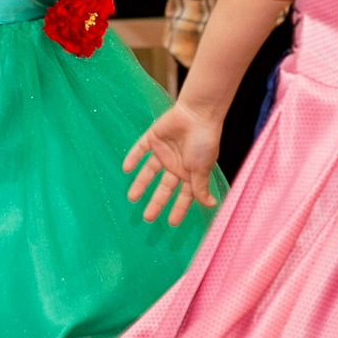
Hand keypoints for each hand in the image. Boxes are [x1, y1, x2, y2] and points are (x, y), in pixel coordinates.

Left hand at [123, 101, 222, 225]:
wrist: (197, 114)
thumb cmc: (203, 141)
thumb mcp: (202, 169)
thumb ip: (201, 188)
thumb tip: (211, 205)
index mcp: (190, 171)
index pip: (184, 194)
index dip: (179, 208)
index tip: (171, 223)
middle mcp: (176, 163)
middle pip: (164, 187)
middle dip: (157, 201)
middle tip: (147, 217)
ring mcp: (164, 151)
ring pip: (149, 171)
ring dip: (141, 183)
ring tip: (131, 198)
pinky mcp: (153, 138)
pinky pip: (140, 149)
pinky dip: (133, 157)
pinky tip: (126, 168)